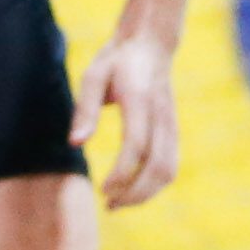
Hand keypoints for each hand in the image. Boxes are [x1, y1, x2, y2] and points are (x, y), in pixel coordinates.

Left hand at [72, 28, 179, 207]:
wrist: (151, 45)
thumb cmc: (116, 62)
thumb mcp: (92, 77)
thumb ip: (85, 110)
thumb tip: (76, 144)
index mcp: (139, 99)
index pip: (136, 145)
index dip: (121, 172)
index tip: (103, 189)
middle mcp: (161, 114)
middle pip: (159, 165)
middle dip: (136, 192)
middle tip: (109, 204)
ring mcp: (171, 123)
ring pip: (169, 169)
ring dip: (147, 193)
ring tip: (119, 203)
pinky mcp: (174, 131)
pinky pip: (170, 165)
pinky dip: (154, 185)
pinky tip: (132, 190)